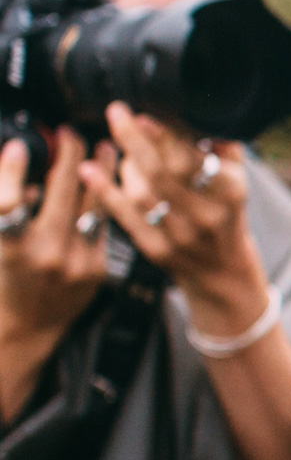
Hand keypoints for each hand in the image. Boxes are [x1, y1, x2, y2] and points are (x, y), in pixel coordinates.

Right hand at [0, 129, 113, 375]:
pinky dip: (106, 200)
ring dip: (100, 170)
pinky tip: (111, 181)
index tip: (18, 146)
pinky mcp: (98, 269)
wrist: (27, 327)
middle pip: (61, 192)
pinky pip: (105, 225)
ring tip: (104, 145)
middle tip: (68, 132)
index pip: (9, 202)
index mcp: (10, 249)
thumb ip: (7, 210)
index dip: (11, 171)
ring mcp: (77, 262)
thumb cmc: (4, 280)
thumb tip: (19, 165)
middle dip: (67, 155)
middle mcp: (45, 255)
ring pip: (94, 204)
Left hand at [81, 106, 268, 338]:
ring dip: (123, 164)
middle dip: (136, 140)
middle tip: (117, 112)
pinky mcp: (158, 250)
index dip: (168, 137)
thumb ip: (222, 147)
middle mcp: (208, 215)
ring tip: (117, 143)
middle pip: (164, 173)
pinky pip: (126, 217)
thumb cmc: (225, 215)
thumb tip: (197, 111)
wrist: (223, 272)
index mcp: (232, 193)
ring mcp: (181, 236)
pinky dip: (106, 192)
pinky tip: (90, 170)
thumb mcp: (236, 183)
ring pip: (143, 193)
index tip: (145, 115)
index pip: (196, 159)